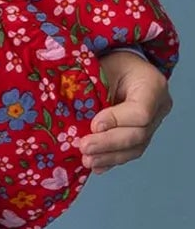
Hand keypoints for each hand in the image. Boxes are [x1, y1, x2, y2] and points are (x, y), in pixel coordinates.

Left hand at [78, 51, 172, 173]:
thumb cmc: (113, 62)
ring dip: (109, 156)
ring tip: (87, 160)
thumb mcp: (103, 66)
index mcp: (152, 85)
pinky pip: (130, 151)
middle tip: (84, 147)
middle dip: (108, 143)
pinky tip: (97, 166)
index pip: (140, 112)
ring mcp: (154, 123)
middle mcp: (159, 107)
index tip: (93, 125)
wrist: (125, 66)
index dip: (117, 121)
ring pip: (135, 147)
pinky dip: (112, 159)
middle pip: (138, 134)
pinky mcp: (144, 134)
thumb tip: (71, 112)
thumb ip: (93, 88)